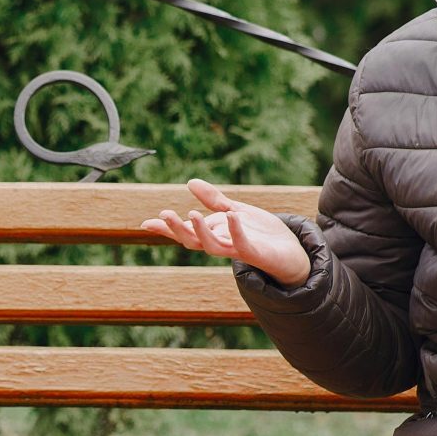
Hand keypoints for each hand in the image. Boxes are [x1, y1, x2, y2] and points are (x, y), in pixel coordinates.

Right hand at [140, 177, 310, 285]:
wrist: (291, 250)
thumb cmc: (261, 233)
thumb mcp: (235, 210)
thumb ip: (214, 200)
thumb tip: (190, 182)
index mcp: (214, 234)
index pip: (185, 233)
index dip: (166, 229)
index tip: (145, 223)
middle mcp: (221, 244)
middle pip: (193, 241)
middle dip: (177, 230)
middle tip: (164, 215)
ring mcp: (237, 250)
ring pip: (212, 247)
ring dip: (201, 232)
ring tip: (191, 214)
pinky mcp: (255, 253)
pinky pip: (242, 244)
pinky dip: (235, 231)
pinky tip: (231, 216)